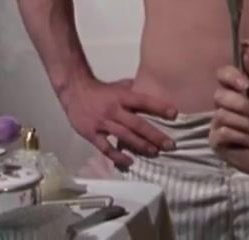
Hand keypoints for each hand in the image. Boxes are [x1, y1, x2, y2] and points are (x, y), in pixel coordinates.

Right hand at [59, 77, 177, 169]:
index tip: (174, 114)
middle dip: (154, 135)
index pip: (143, 101)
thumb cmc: (101, 89)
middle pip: (137, 124)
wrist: (74, 91)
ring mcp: (102, 123)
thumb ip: (135, 91)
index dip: (159, 107)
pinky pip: (106, 148)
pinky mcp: (91, 134)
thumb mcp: (119, 85)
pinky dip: (118, 156)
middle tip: (170, 145)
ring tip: (155, 153)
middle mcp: (113, 110)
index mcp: (121, 96)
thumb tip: (154, 91)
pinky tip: (129, 162)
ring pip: (124, 136)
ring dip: (141, 146)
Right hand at [209, 49, 248, 192]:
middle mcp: (224, 105)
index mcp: (237, 91)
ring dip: (248, 125)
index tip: (244, 85)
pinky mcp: (216, 141)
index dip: (230, 76)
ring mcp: (218, 123)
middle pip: (220, 96)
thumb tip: (244, 52)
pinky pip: (222, 132)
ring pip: (223, 115)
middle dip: (244, 106)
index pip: (222, 74)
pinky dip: (243, 137)